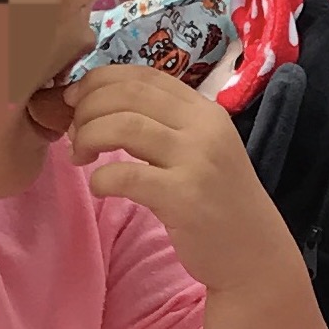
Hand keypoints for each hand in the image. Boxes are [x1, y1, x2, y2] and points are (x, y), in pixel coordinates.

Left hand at [68, 62, 293, 287]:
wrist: (254, 253)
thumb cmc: (218, 202)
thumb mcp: (200, 151)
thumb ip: (165, 126)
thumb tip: (100, 106)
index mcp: (205, 111)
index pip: (145, 75)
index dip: (101, 80)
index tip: (75, 98)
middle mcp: (204, 128)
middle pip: (128, 94)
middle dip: (86, 107)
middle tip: (73, 131)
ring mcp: (197, 161)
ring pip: (123, 126)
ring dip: (88, 136)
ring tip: (80, 156)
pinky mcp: (185, 196)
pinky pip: (125, 175)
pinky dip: (100, 178)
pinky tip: (101, 187)